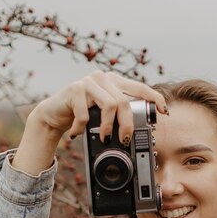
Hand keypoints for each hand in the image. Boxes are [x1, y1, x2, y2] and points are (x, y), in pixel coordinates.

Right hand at [31, 70, 167, 141]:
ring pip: (110, 105)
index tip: (163, 112)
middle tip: (125, 140)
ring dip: (108, 127)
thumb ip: (118, 115)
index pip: (140, 87)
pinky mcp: (74, 89)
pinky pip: (86, 114)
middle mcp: (103, 77)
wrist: (53, 114)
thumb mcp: (103, 115)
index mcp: (114, 82)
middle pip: (125, 102)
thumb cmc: (81, 115)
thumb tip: (136, 131)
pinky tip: (77, 132)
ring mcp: (88, 81)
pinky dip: (82, 128)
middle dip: (127, 125)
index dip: (154, 98)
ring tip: (104, 138)